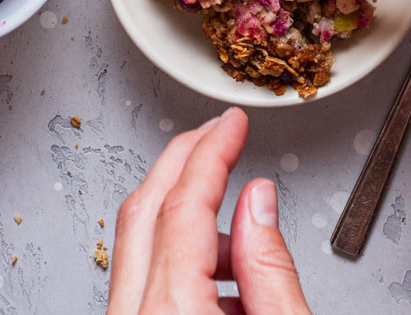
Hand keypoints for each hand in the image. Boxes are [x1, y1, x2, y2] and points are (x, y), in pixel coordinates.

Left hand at [107, 107, 312, 314]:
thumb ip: (271, 269)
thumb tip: (258, 199)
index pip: (184, 204)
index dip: (213, 151)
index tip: (232, 124)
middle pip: (146, 211)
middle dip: (186, 161)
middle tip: (217, 132)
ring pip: (139, 246)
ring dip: (187, 224)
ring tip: (243, 235)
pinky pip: (142, 286)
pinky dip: (178, 265)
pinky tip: (225, 281)